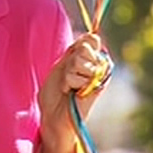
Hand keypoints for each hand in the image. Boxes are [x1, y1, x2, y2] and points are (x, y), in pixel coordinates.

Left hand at [37, 32, 108, 152]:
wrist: (53, 117)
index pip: (91, 39)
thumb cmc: (54, 94)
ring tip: (69, 87)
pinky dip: (72, 81)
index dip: (80, 44)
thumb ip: (75, 51)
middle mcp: (97, 67)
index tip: (71, 58)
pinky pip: (84, 73)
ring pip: (82, 60)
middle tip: (68, 78)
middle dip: (71, 61)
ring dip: (69, 74)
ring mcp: (100, 77)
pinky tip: (73, 92)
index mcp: (88, 60)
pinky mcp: (100, 87)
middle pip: (87, 46)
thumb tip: (92, 35)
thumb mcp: (61, 66)